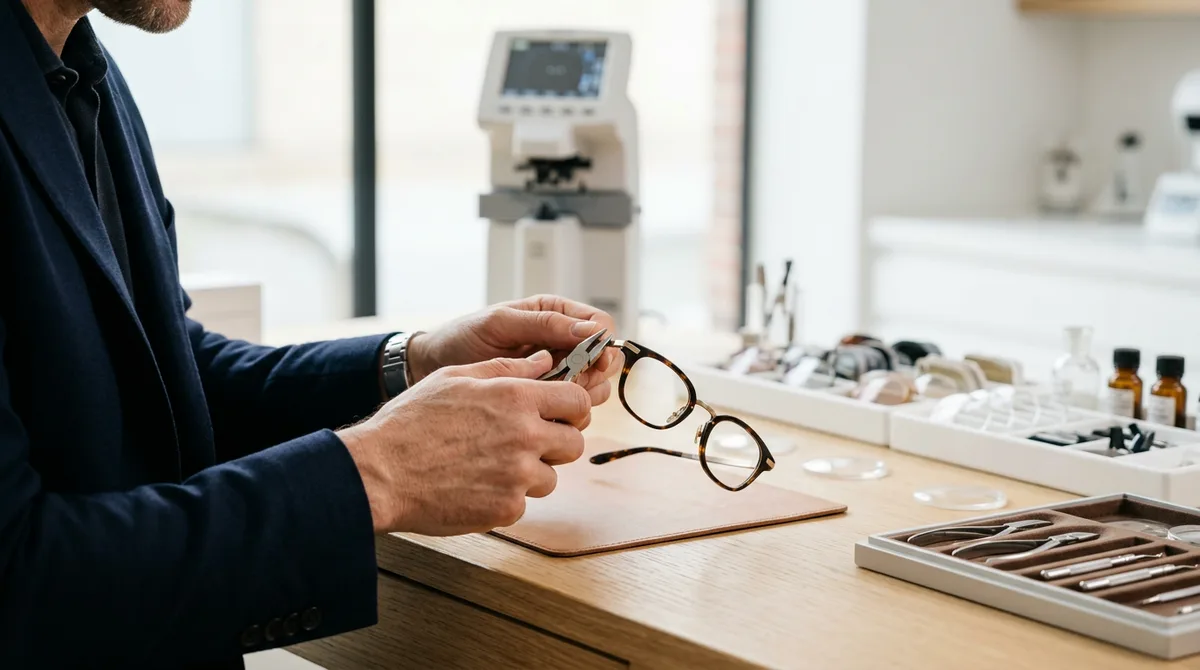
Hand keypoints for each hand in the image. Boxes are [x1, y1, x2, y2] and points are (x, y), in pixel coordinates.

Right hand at [339, 350, 590, 534]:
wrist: (379, 473)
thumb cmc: (411, 422)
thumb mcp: (455, 377)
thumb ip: (506, 368)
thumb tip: (543, 359)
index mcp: (516, 398)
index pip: (577, 401)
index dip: (572, 408)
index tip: (560, 414)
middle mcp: (525, 436)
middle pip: (573, 443)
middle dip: (556, 443)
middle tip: (526, 443)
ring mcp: (518, 476)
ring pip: (550, 477)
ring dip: (530, 473)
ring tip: (490, 465)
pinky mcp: (506, 509)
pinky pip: (523, 503)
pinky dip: (505, 498)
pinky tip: (475, 485)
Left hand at [406, 295, 622, 406]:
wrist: (433, 368)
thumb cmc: (462, 337)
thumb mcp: (500, 324)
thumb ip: (544, 325)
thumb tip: (589, 331)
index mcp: (556, 314)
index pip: (601, 326)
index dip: (602, 345)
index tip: (588, 361)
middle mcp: (563, 342)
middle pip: (605, 362)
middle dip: (591, 375)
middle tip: (562, 382)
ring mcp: (558, 372)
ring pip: (595, 388)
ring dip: (578, 396)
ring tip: (543, 395)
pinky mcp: (547, 398)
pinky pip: (571, 408)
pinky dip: (563, 411)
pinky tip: (538, 410)